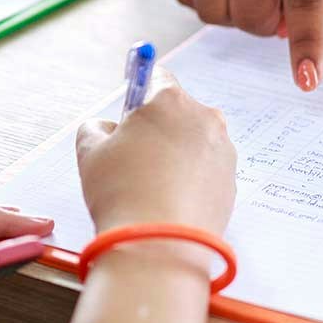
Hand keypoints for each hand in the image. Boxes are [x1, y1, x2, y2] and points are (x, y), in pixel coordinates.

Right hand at [74, 70, 235, 238]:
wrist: (159, 245)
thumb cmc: (122, 192)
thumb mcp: (90, 152)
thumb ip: (95, 128)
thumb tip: (107, 128)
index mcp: (169, 100)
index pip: (157, 77)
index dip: (141, 93)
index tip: (133, 110)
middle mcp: (204, 117)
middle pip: (179, 111)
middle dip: (159, 128)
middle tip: (135, 158)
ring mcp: (223, 150)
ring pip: (195, 143)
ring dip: (177, 154)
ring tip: (152, 186)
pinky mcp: (232, 181)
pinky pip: (207, 171)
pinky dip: (192, 180)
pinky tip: (171, 201)